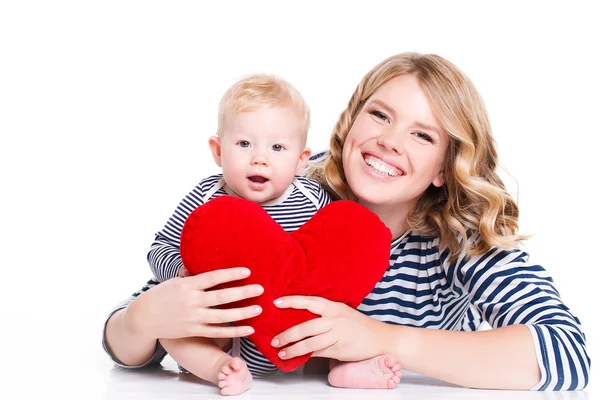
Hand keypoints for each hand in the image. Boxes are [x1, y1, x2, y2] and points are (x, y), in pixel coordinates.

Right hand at [125, 267, 263, 340]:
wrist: (144, 317)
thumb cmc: (160, 295)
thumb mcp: (174, 281)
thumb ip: (191, 274)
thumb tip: (203, 262)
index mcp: (187, 285)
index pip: (213, 278)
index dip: (231, 274)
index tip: (247, 271)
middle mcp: (191, 302)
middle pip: (222, 297)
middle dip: (243, 292)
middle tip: (260, 289)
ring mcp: (193, 318)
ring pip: (223, 316)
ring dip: (243, 313)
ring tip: (259, 308)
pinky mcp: (194, 331)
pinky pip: (218, 332)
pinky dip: (234, 332)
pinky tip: (249, 329)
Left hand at [270, 296, 390, 361]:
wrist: (381, 338)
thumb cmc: (359, 325)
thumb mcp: (342, 313)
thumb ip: (324, 314)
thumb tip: (300, 318)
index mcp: (334, 307)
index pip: (309, 301)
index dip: (292, 301)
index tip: (276, 303)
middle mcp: (335, 319)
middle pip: (306, 326)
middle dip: (288, 334)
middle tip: (274, 340)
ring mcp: (338, 335)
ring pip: (311, 343)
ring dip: (294, 349)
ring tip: (282, 353)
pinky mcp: (340, 349)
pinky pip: (319, 353)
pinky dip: (307, 356)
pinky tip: (297, 358)